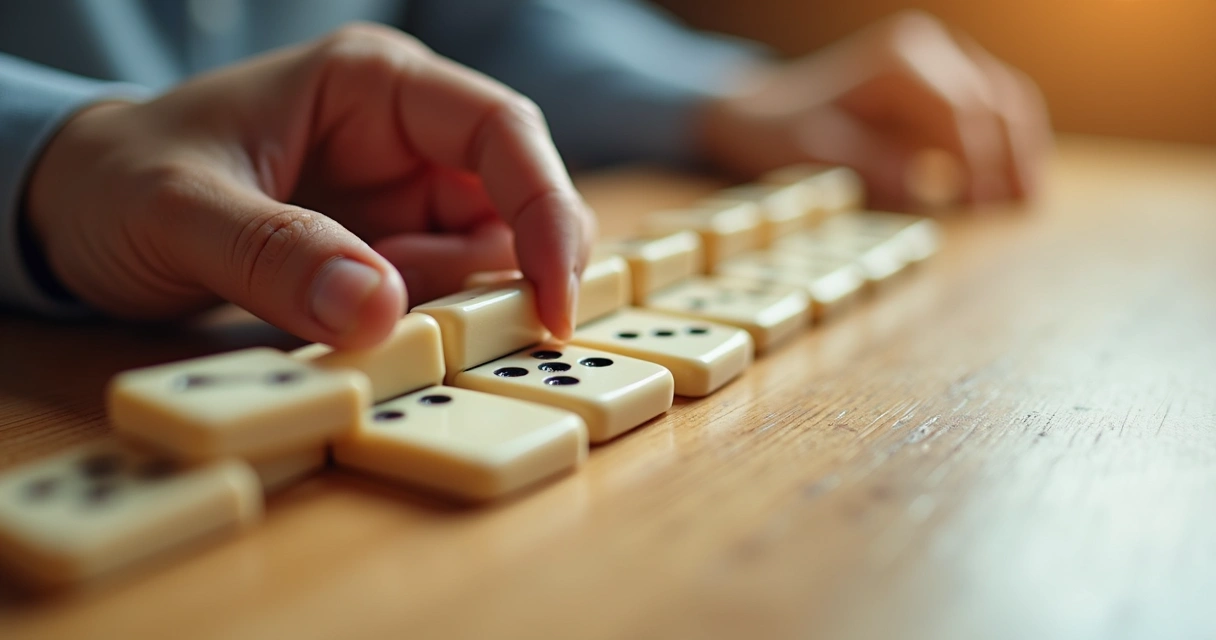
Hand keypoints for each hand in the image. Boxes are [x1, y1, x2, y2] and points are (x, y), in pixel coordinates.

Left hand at [26, 23, 595, 347]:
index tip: (554, 300)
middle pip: (515, 197)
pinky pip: (445, 291)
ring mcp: (402, 196)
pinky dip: (431, 325)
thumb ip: (273, 254)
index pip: (499, 130)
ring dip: (460, 305)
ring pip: (488, 255)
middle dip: (511, 271)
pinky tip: (360, 325)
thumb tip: (379, 310)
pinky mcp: (389, 250)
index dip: (546, 211)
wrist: (76, 213)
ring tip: (363, 318)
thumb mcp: (178, 212)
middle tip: (471, 337)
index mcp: (373, 84)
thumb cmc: (120, 181)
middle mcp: (406, 136)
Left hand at [697, 11, 1051, 209]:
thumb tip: (921, 184)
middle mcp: (926, 46)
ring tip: (1030, 201)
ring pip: (1007, 99)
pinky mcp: (949, 79)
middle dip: (1010, 156)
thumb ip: (870, 166)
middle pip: (993, 100)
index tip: (981, 202)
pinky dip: (1011, 144)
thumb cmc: (786, 134)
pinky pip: (997, 107)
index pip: (959, 109)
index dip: (978, 159)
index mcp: (897, 59)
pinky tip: (1015, 186)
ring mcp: (942, 57)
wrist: (769, 113)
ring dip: (1023, 150)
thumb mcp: (815, 155)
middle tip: (1023, 207)